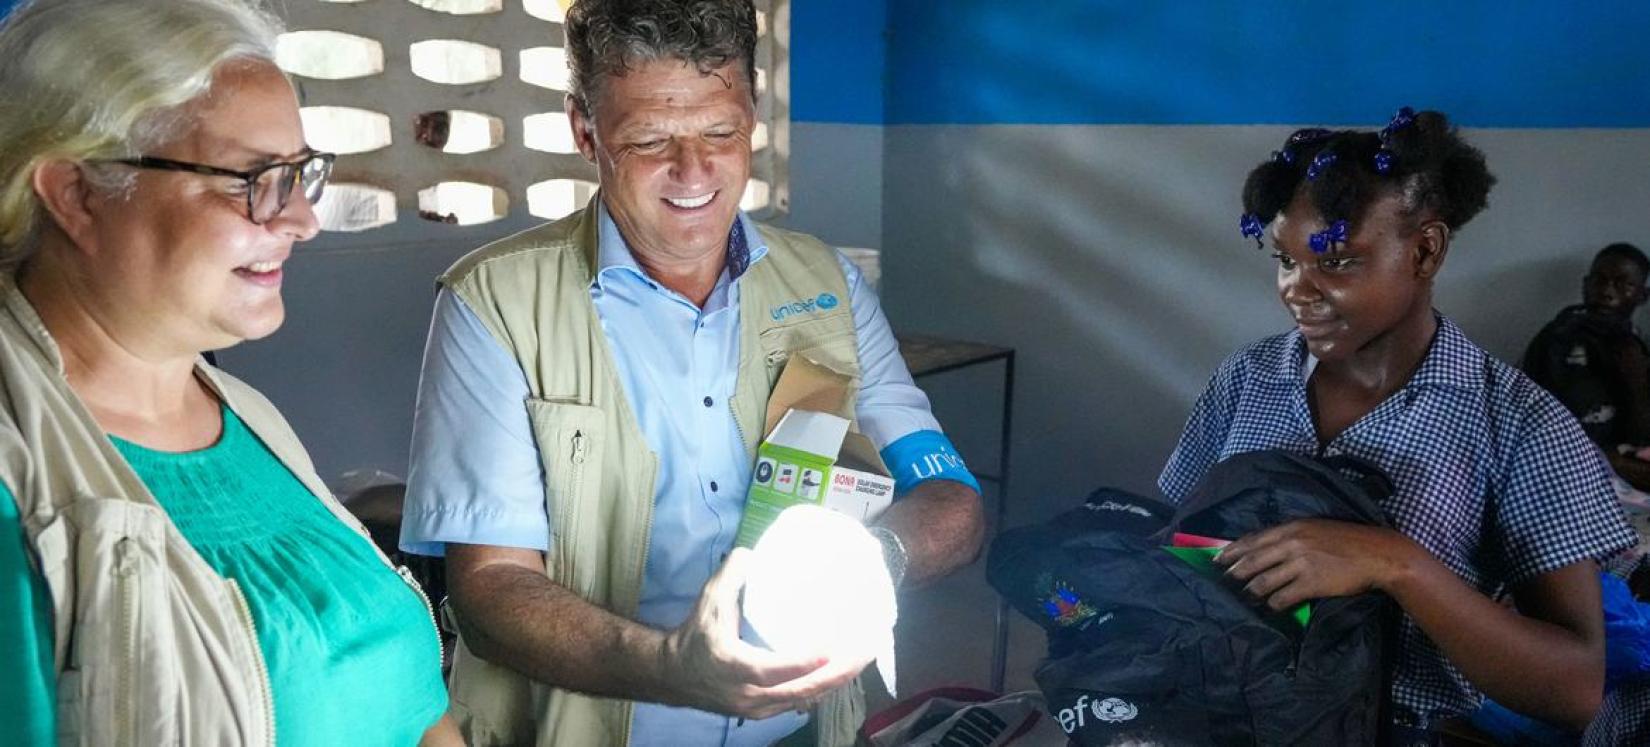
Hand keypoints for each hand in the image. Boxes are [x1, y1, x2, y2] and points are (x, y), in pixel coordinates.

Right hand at [659, 548, 868, 719]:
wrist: (673, 674)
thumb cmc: (694, 635)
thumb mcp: (708, 600)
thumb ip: (732, 574)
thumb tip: (754, 552)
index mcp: (733, 666)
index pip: (772, 669)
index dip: (802, 662)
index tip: (831, 648)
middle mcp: (747, 694)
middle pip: (800, 690)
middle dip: (838, 673)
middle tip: (865, 650)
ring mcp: (756, 707)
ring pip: (804, 699)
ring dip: (836, 681)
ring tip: (863, 657)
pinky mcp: (763, 712)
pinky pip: (799, 702)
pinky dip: (822, 687)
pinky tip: (842, 671)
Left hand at [1216, 519, 1418, 610]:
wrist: (1377, 554)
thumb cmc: (1347, 541)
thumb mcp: (1314, 529)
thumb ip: (1290, 536)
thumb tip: (1266, 548)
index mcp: (1291, 528)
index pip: (1251, 540)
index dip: (1231, 552)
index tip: (1216, 560)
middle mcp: (1291, 543)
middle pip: (1251, 561)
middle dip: (1233, 574)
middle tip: (1223, 583)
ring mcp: (1300, 564)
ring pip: (1262, 582)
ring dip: (1250, 593)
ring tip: (1244, 599)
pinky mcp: (1310, 584)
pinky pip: (1281, 597)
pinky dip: (1272, 605)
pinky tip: (1270, 608)